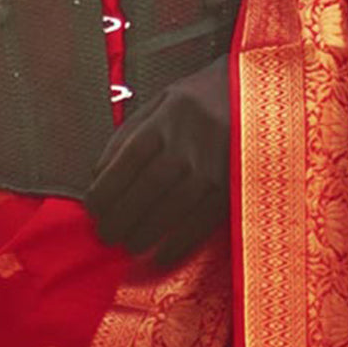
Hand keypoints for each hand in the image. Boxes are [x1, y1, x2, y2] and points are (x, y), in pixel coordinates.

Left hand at [84, 53, 230, 269]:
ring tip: (128, 245)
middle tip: (105, 234)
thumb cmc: (201, 98)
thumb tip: (97, 174)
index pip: (125, 161)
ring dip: (144, 233)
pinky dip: (179, 243)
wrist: (256, 91)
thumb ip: (128, 133)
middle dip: (119, 218)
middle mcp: (186, 145)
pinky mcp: (232, 187)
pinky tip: (162, 255)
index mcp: (164, 121)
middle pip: (145, 189)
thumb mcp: (161, 101)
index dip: (105, 190)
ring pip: (170, 209)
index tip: (91, 208)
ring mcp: (212, 168)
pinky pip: (201, 222)